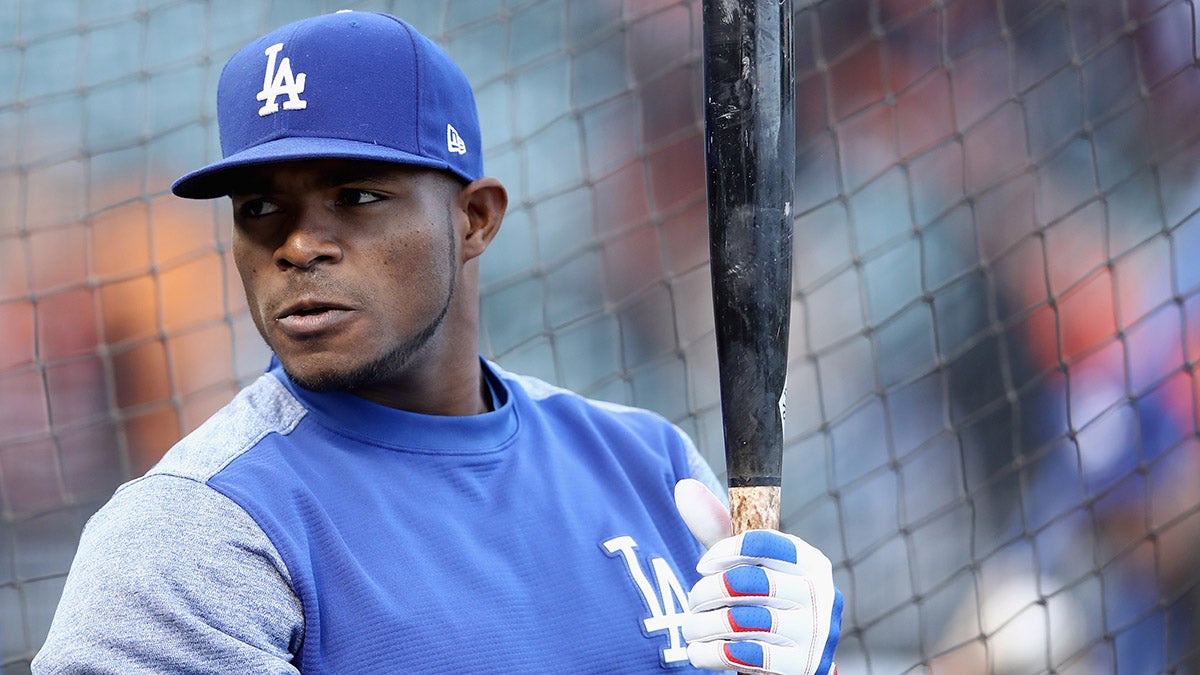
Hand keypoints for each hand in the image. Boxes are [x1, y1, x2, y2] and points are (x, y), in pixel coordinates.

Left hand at [674, 479, 841, 674]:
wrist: (791, 661)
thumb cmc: (762, 601)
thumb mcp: (745, 564)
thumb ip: (717, 528)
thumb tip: (683, 486)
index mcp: (809, 560)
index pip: (763, 541)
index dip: (724, 551)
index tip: (702, 565)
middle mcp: (819, 592)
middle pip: (747, 582)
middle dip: (706, 592)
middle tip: (692, 602)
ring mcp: (815, 631)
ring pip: (742, 621)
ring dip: (704, 625)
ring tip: (690, 628)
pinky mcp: (803, 666)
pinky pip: (748, 656)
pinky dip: (713, 653)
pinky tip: (700, 651)